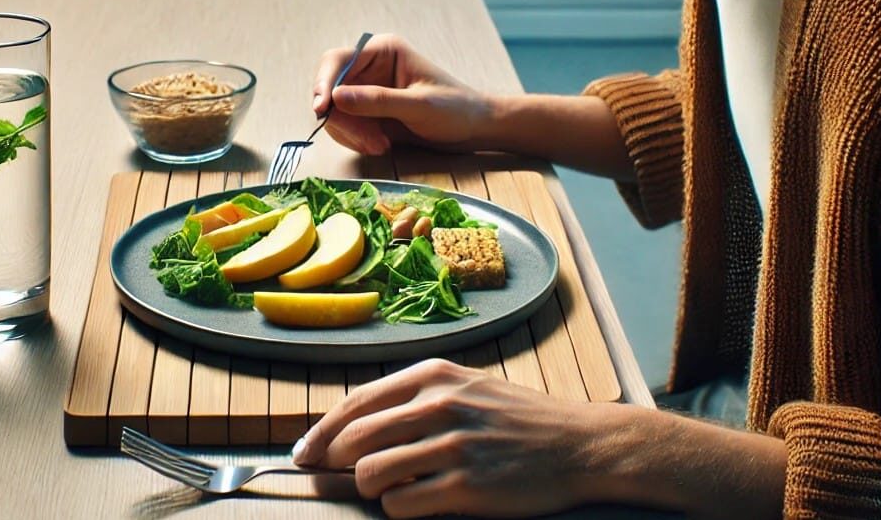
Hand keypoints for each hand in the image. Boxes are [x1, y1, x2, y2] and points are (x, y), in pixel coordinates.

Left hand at [292, 358, 607, 517]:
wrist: (576, 443)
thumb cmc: (515, 416)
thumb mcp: (464, 387)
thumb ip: (414, 399)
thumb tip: (356, 425)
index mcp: (433, 375)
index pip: (356, 402)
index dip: (322, 431)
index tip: (304, 453)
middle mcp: (439, 404)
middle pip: (355, 437)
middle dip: (336, 463)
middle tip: (336, 478)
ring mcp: (453, 444)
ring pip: (372, 472)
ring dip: (369, 488)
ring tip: (388, 489)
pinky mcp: (467, 485)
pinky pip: (403, 505)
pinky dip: (398, 509)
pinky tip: (416, 503)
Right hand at [311, 33, 492, 154]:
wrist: (473, 129)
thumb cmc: (455, 110)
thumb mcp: (419, 106)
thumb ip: (378, 101)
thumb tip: (336, 98)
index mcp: (382, 51)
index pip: (337, 60)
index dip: (324, 83)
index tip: (322, 109)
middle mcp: (369, 66)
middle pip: (331, 89)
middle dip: (343, 118)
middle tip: (368, 142)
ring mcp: (366, 90)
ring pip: (335, 111)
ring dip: (351, 133)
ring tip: (380, 146)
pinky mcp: (367, 112)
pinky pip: (345, 125)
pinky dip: (356, 139)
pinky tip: (379, 145)